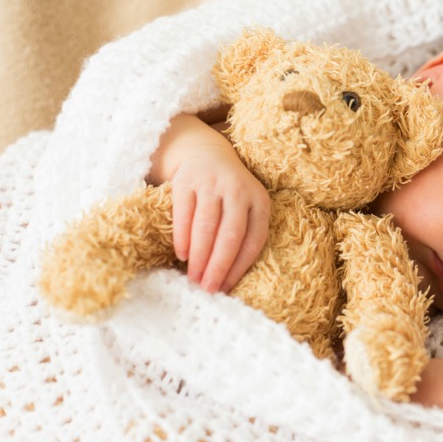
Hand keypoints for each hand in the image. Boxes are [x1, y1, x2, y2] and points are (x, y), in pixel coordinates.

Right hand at [170, 146, 269, 293]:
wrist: (207, 152)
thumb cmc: (229, 193)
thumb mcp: (246, 206)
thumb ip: (243, 234)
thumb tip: (228, 279)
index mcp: (259, 201)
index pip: (253, 240)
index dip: (239, 267)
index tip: (226, 288)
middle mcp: (238, 190)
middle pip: (230, 235)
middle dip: (218, 266)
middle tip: (208, 289)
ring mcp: (212, 184)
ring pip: (206, 227)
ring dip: (200, 257)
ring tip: (193, 278)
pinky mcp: (187, 180)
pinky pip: (184, 214)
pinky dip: (183, 238)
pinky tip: (182, 255)